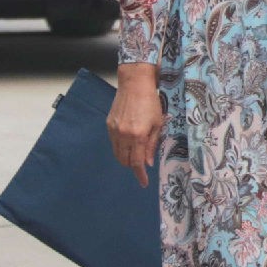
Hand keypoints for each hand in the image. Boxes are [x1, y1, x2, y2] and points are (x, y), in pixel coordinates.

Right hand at [105, 70, 164, 187]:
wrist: (134, 84)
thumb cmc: (151, 102)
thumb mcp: (158, 123)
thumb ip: (152, 144)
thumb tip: (148, 163)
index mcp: (137, 136)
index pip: (137, 162)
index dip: (140, 175)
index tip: (144, 183)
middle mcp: (123, 135)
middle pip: (125, 161)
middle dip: (133, 167)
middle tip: (142, 167)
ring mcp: (113, 130)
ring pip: (117, 154)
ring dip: (126, 159)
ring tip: (136, 156)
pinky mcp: (108, 125)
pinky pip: (113, 143)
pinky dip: (120, 148)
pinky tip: (129, 144)